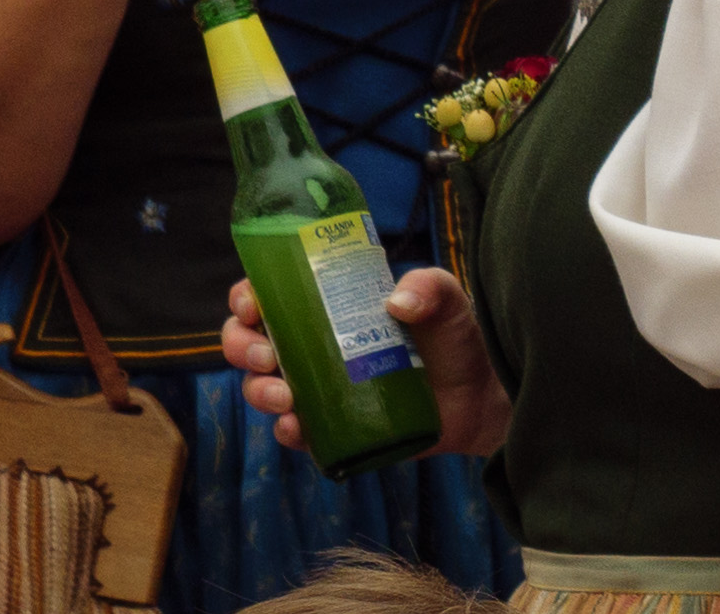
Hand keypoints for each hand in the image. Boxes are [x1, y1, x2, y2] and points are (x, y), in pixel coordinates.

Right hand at [224, 266, 510, 458]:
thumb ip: (431, 287)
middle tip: (268, 355)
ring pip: (259, 388)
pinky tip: (297, 425)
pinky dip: (287, 430)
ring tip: (286, 395)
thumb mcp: (448, 301)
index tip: (252, 304)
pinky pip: (292, 432)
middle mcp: (312, 346)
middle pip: (247, 343)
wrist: (477, 398)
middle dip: (242, 347)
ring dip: (258, 391)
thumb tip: (398, 302)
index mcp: (327, 307)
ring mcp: (317, 388)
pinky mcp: (329, 428)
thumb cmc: (455, 340)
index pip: (270, 295)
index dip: (247, 298)